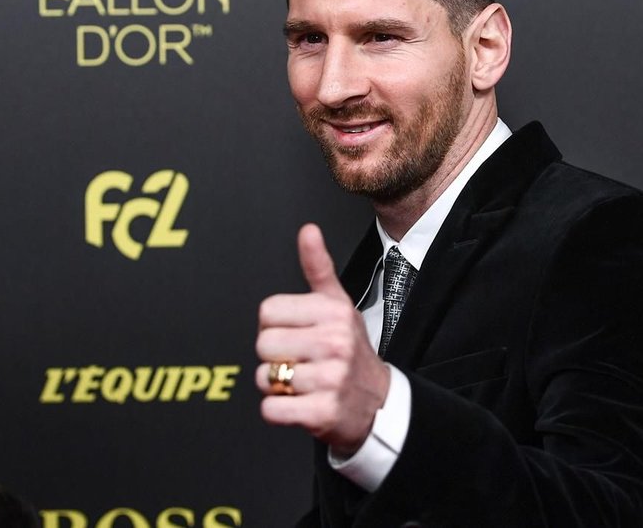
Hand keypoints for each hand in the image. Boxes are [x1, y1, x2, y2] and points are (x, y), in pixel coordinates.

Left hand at [256, 223, 390, 455]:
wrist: (379, 403)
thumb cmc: (351, 350)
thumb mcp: (339, 305)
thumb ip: (318, 267)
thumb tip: (308, 230)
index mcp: (333, 311)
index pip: (267, 312)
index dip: (275, 326)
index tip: (295, 334)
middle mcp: (334, 342)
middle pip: (263, 345)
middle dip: (274, 357)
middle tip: (301, 362)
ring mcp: (331, 378)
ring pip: (265, 378)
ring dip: (278, 386)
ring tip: (304, 383)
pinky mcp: (323, 412)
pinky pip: (271, 410)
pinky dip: (278, 411)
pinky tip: (300, 404)